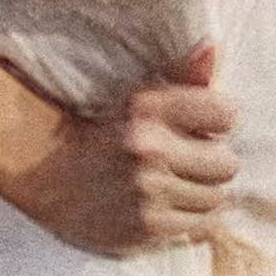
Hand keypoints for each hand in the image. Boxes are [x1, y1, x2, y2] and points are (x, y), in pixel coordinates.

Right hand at [2, 43, 239, 255]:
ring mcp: (147, 192)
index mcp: (148, 108)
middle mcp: (148, 149)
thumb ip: (183, 76)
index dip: (219, 121)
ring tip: (180, 184)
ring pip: (217, 198)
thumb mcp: (139, 98)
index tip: (205, 127)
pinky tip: (172, 207)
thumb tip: (214, 48)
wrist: (49, 177)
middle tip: (193, 161)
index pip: (225, 113)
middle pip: (227, 163)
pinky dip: (193, 219)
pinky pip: (200, 227)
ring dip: (205, 192)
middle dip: (215, 162)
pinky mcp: (146, 228)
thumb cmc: (105, 134)